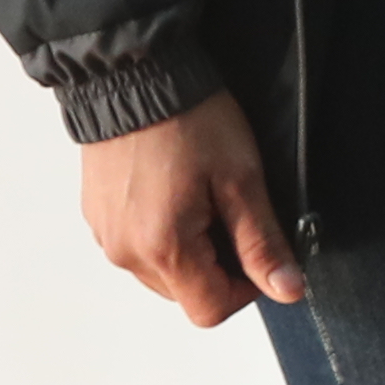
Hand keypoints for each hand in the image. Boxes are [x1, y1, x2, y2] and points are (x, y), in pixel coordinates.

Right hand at [77, 91, 303, 325]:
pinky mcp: (97, 215)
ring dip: (190, 247)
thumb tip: (288, 290)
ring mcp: (106, 235)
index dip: (245, 288)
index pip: (210, 310)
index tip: (257, 247)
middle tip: (231, 209)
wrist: (134, 74)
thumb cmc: (189, 119)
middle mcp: (125, 252)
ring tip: (201, 193)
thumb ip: (263, 242)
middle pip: (185, 292)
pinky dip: (162, 230)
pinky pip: (137, 244)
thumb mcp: (241, 179)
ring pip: (161, 270)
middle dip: (218, 264)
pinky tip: (175, 187)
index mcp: (161, 249)